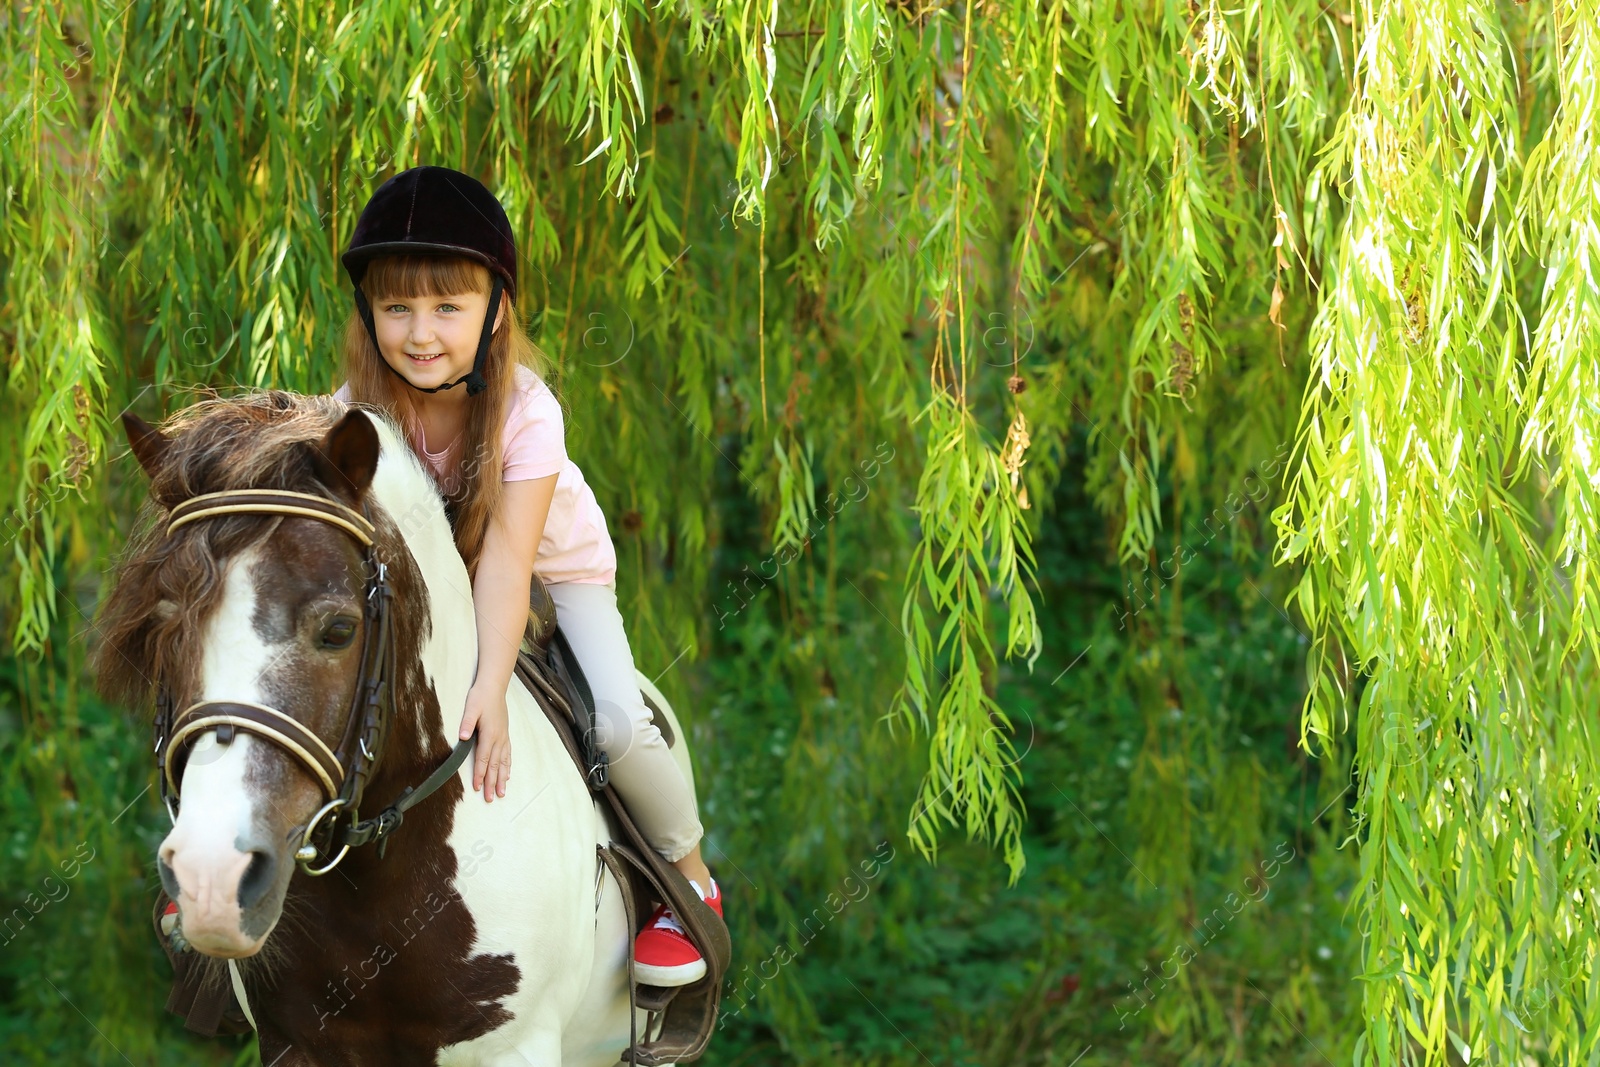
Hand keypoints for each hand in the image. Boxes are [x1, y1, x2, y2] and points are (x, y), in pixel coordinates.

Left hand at [460, 682, 510, 801]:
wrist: (494, 687)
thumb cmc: (481, 697)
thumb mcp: (471, 707)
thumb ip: (467, 722)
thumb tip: (463, 736)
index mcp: (490, 734)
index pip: (484, 759)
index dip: (480, 774)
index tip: (478, 788)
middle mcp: (499, 738)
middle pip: (495, 765)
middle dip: (492, 783)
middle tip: (491, 798)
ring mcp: (504, 737)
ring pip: (503, 762)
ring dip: (502, 778)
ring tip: (502, 793)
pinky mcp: (505, 735)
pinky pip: (508, 754)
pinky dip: (507, 766)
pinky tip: (508, 775)